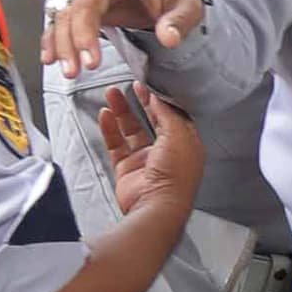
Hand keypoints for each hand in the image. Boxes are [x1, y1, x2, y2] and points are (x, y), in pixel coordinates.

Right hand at [47, 0, 203, 75]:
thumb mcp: (189, 5)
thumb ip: (178, 21)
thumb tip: (168, 39)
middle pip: (84, 4)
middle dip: (79, 35)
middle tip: (86, 65)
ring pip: (70, 16)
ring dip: (65, 43)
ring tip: (70, 72)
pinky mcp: (91, 11)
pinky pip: (67, 23)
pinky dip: (56, 40)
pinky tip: (50, 58)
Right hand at [100, 89, 203, 215]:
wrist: (156, 207)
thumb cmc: (175, 176)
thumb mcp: (178, 135)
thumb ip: (167, 113)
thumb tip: (158, 96)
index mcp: (186, 144)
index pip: (174, 116)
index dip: (162, 100)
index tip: (151, 84)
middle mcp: (167, 152)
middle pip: (152, 120)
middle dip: (142, 101)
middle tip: (132, 85)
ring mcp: (146, 161)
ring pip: (131, 129)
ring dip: (122, 111)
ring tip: (112, 93)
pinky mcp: (128, 169)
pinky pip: (116, 144)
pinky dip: (110, 128)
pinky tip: (105, 114)